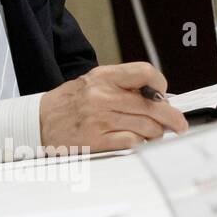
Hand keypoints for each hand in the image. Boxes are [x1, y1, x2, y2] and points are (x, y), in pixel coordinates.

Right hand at [39, 62, 186, 152]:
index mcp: (102, 77)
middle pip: (153, 105)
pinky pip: (133, 142)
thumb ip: (120, 85)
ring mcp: (100, 118)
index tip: (162, 95)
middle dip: (172, 118)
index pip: (145, 73)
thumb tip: (156, 97)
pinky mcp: (97, 140)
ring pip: (147, 126)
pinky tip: (135, 141)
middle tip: (178, 124)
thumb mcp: (91, 83)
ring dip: (156, 133)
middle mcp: (102, 96)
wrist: (37, 121)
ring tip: (153, 134)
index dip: (160, 85)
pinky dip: (139, 143)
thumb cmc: (67, 103)